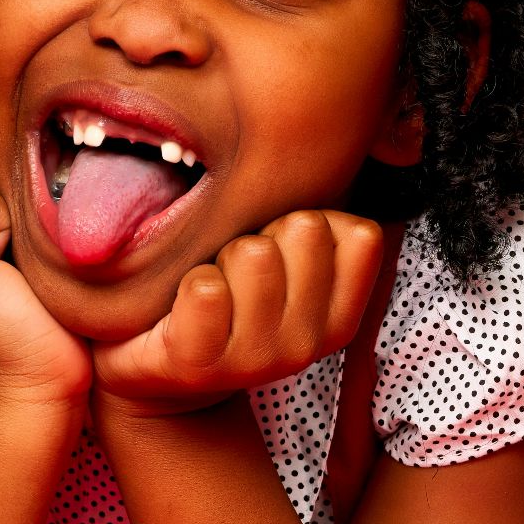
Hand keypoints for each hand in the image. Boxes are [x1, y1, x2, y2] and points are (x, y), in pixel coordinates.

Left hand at [91, 210, 383, 417]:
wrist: (161, 376)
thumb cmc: (232, 301)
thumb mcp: (291, 272)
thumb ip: (324, 230)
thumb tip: (352, 147)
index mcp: (339, 320)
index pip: (362, 234)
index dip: (316, 220)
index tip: (284, 248)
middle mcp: (307, 345)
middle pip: (306, 228)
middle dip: (264, 230)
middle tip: (237, 267)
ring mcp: (256, 359)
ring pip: (255, 253)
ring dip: (220, 254)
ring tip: (209, 283)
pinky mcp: (198, 364)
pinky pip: (206, 289)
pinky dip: (186, 281)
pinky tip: (180, 303)